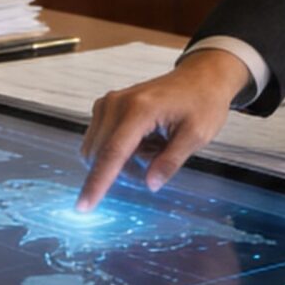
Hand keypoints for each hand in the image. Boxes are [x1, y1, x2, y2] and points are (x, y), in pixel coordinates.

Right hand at [75, 50, 249, 209]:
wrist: (200, 77)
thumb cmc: (202, 102)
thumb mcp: (196, 135)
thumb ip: (171, 161)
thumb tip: (150, 184)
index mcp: (140, 109)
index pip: (112, 153)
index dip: (96, 183)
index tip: (83, 207)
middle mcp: (117, 103)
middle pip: (101, 154)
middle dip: (122, 172)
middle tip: (155, 167)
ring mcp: (109, 103)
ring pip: (97, 150)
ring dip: (121, 162)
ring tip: (153, 149)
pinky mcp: (106, 106)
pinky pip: (101, 140)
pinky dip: (118, 150)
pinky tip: (144, 143)